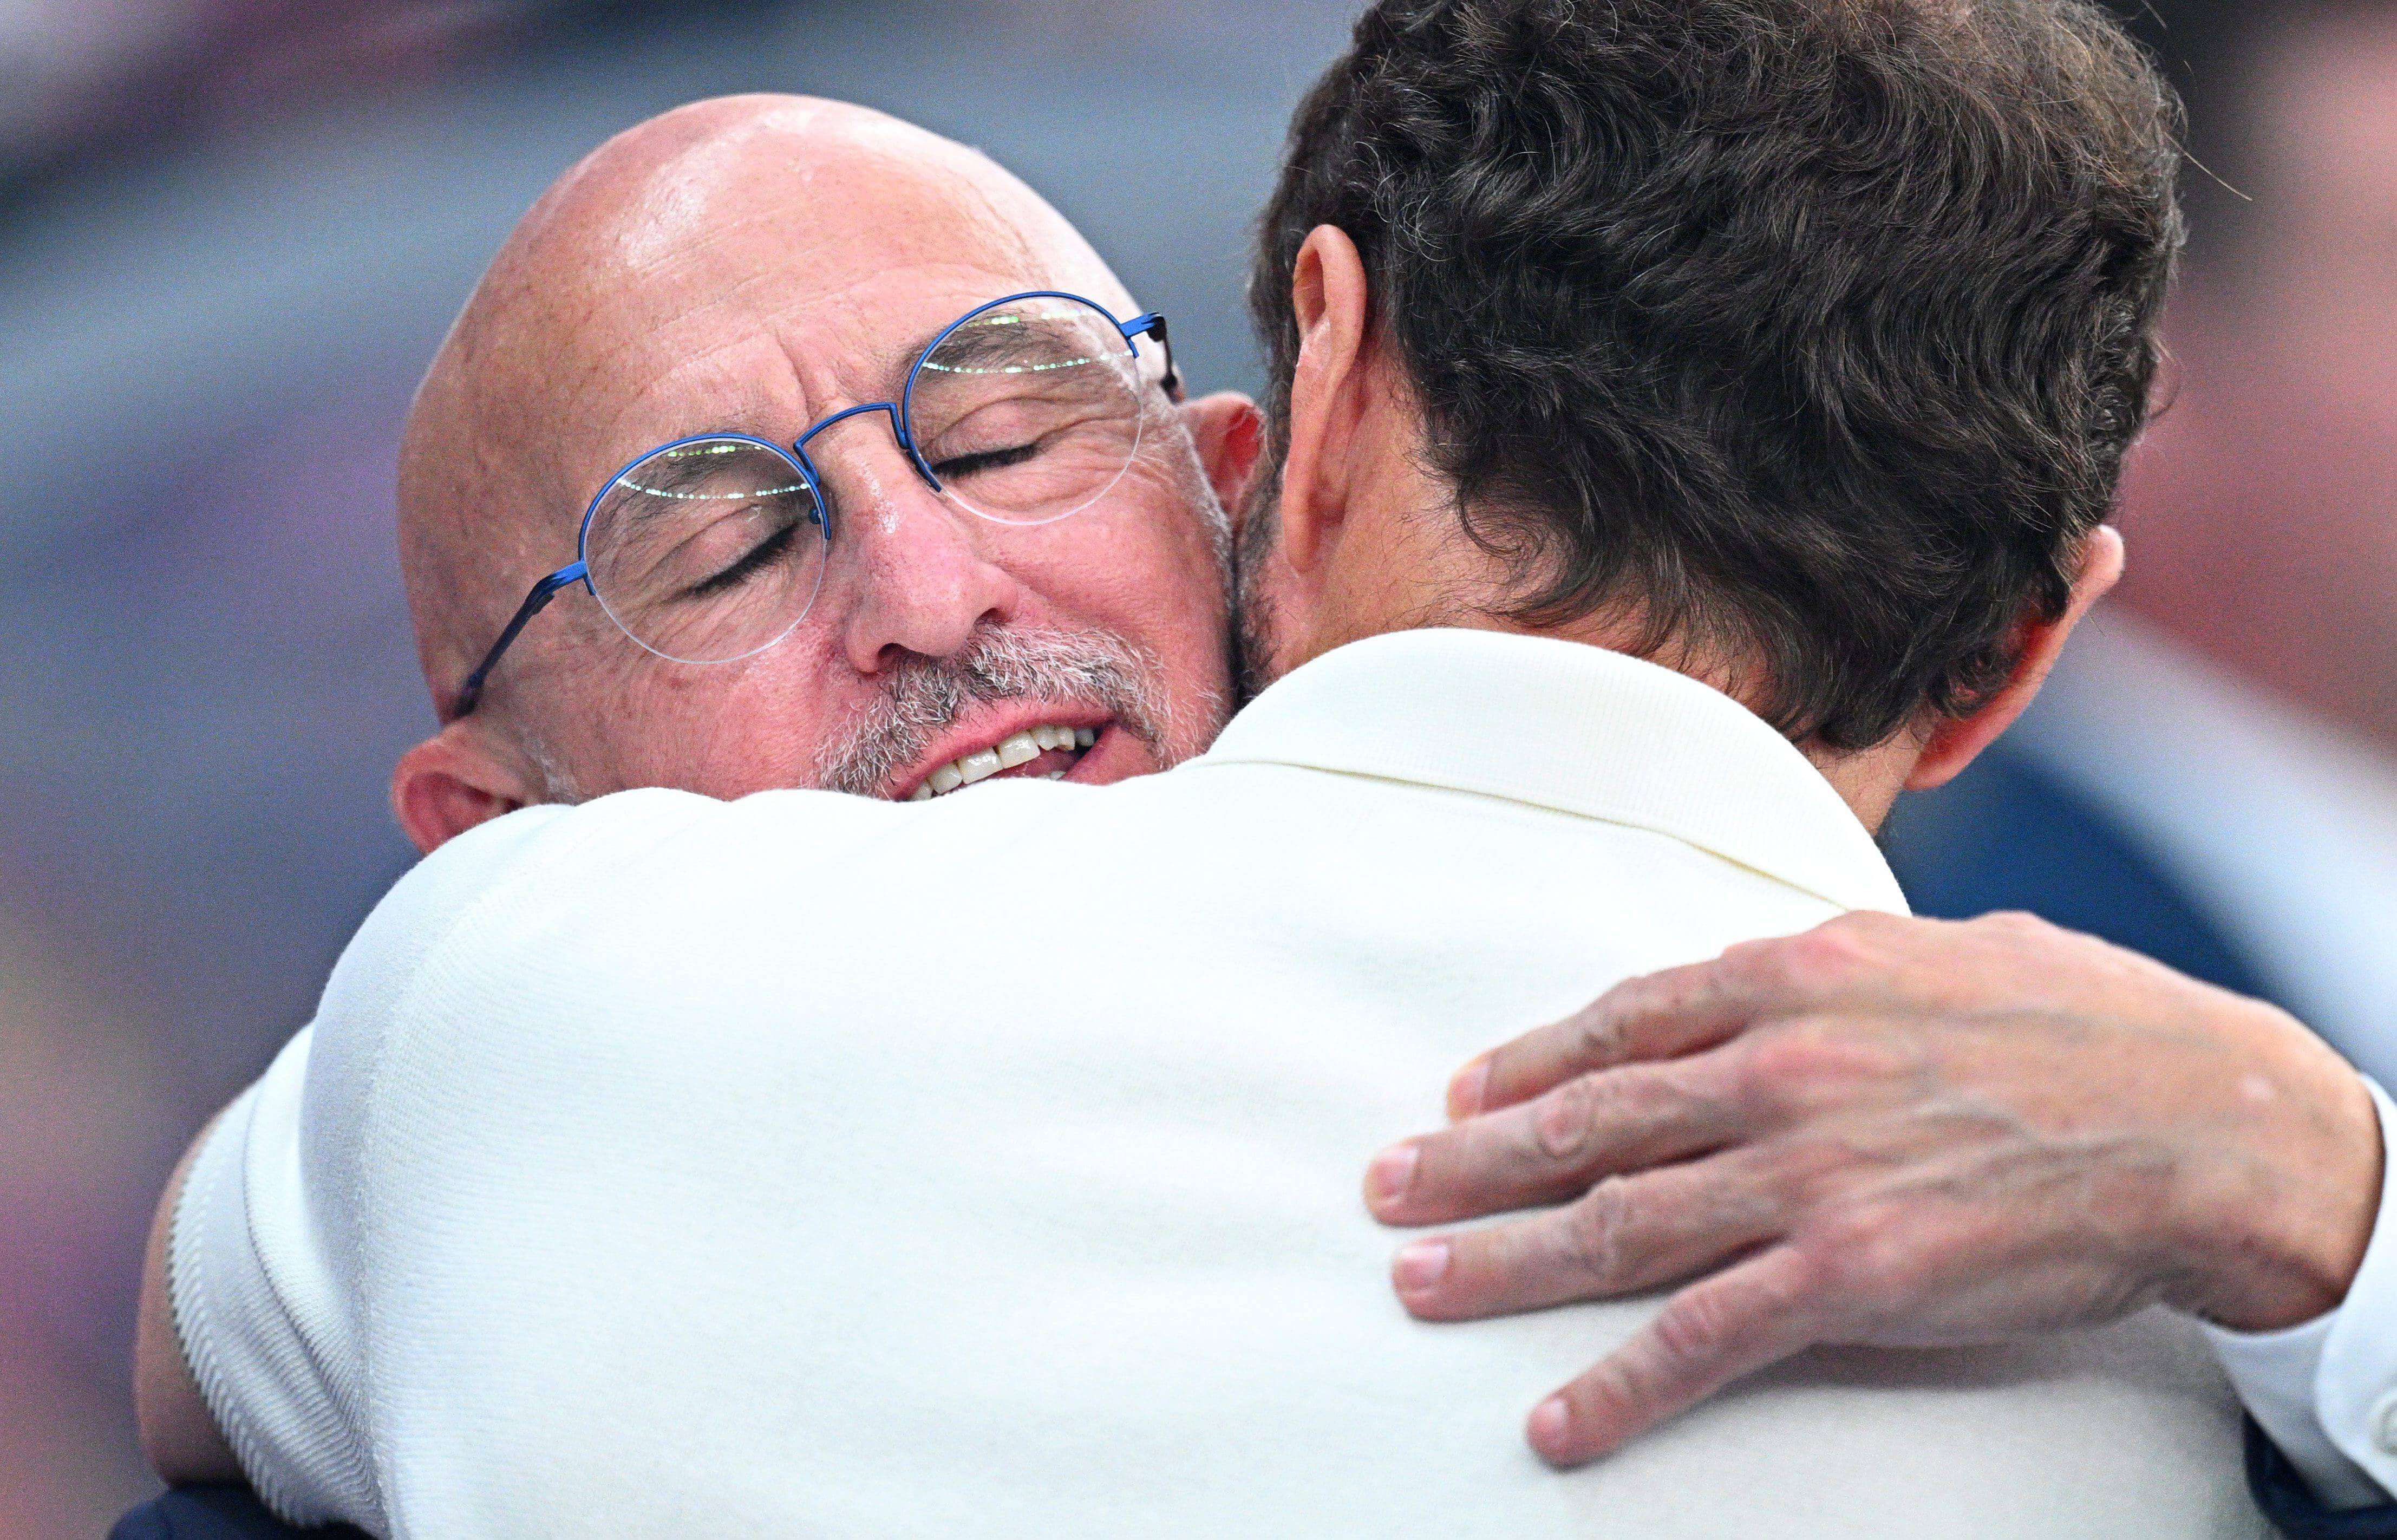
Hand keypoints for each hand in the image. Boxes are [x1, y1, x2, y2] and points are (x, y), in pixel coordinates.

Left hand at [1366, 911, 2383, 1466]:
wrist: (2198, 1117)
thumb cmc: (2080, 1022)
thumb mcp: (1934, 951)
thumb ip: (1828, 973)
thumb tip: (1768, 980)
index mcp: (1792, 977)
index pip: (1620, 1021)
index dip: (1525, 1062)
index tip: (1460, 1091)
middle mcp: (1775, 1068)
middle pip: (1585, 1122)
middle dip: (1469, 1161)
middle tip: (1386, 1190)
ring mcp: (1802, 1173)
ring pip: (1612, 1223)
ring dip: (1499, 1263)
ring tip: (1415, 1288)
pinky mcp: (1847, 1274)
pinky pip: (1703, 1339)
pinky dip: (1617, 1385)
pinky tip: (1555, 1421)